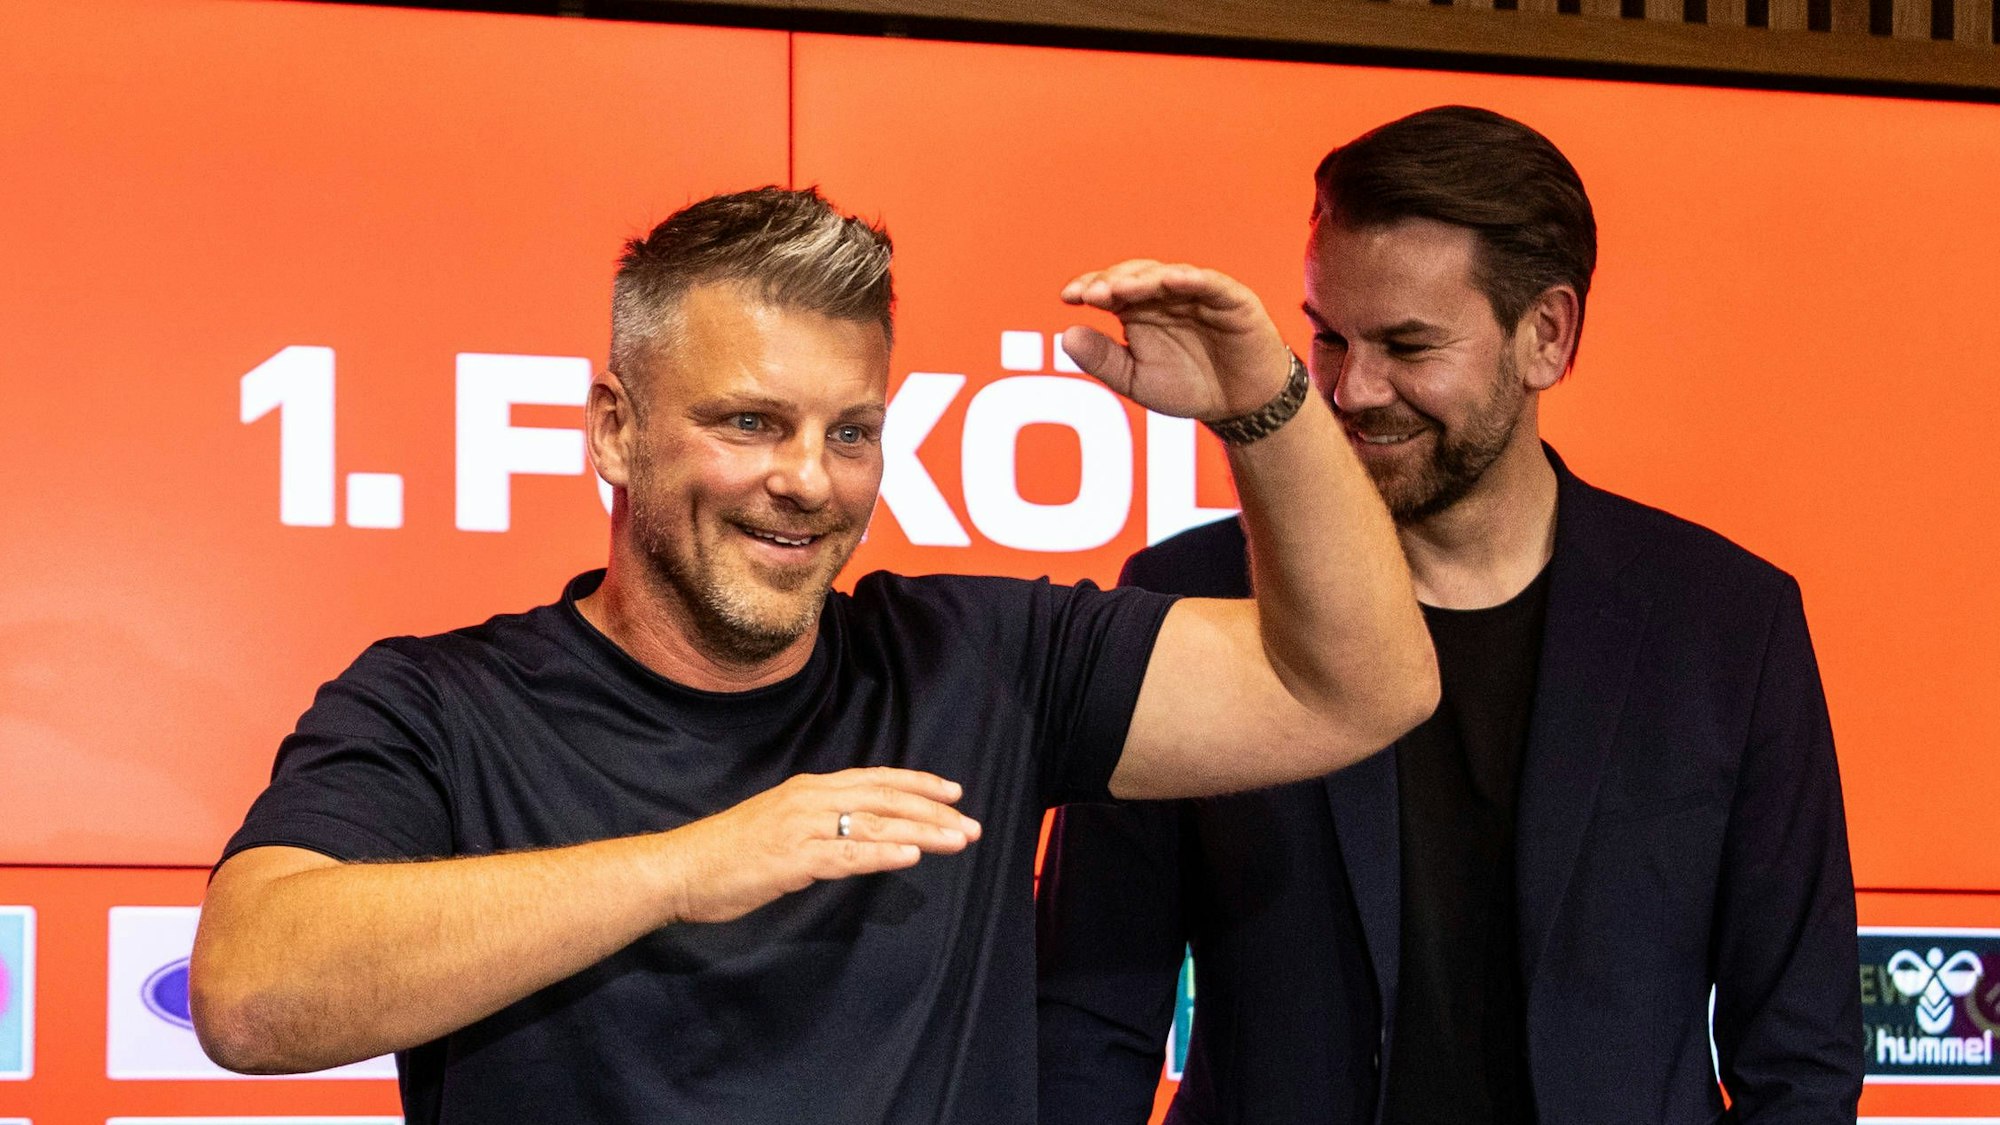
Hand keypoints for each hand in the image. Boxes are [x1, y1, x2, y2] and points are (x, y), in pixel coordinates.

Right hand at [664, 767, 980, 924]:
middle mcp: (810, 799)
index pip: (875, 780)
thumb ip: (818, 821)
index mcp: (809, 789)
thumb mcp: (781, 823)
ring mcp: (802, 828)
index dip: (918, 784)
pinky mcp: (793, 859)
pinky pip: (847, 855)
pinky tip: (912, 857)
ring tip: (958, 840)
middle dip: (933, 810)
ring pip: (875, 825)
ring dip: (922, 832)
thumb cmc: (730, 851)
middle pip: (885, 800)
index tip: (954, 791)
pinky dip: (882, 855)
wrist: (682, 867)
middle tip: (971, 824)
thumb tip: (857, 829)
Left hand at [1059, 260, 1291, 421]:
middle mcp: (1165, 296)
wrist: (1239, 405)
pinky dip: (1192, 279)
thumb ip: (1103, 360)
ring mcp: (1197, 293)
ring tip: (1120, 287)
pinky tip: (1172, 279)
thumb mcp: (1136, 379)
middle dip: (1112, 282)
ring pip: (1167, 275)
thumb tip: (1066, 336)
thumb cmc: (1188, 386)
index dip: (1089, 287)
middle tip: (1092, 293)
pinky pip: (1210, 283)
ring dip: (1144, 279)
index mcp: (1139, 310)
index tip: (1069, 297)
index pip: (1109, 289)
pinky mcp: (1230, 298)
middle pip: (1134, 275)